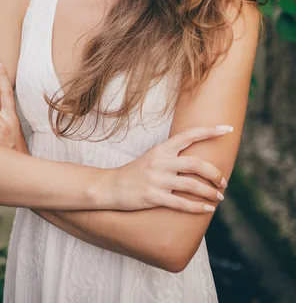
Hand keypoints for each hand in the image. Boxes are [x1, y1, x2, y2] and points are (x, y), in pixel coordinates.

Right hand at [110, 125, 230, 212]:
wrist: (111, 186)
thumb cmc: (136, 172)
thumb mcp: (153, 156)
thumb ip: (173, 155)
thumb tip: (197, 159)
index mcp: (162, 149)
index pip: (189, 135)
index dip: (209, 131)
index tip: (227, 129)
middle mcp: (161, 162)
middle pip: (196, 164)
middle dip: (215, 173)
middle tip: (223, 181)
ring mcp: (158, 180)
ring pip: (192, 185)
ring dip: (210, 192)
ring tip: (219, 197)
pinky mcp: (154, 197)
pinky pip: (181, 204)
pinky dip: (198, 207)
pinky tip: (207, 209)